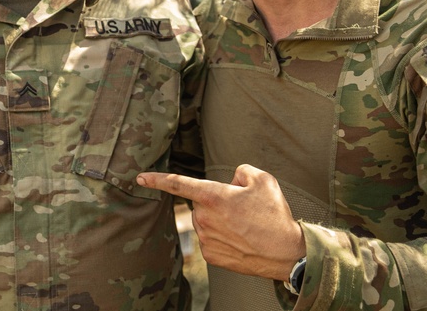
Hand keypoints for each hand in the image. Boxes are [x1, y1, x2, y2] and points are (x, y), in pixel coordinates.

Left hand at [138, 164, 304, 280]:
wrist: (287, 254)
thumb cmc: (274, 215)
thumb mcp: (262, 180)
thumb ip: (240, 170)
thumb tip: (230, 180)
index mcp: (213, 196)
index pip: (178, 184)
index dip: (157, 179)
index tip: (140, 177)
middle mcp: (204, 218)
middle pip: (201, 202)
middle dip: (216, 201)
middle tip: (242, 209)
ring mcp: (206, 239)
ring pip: (205, 221)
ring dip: (219, 220)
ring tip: (245, 225)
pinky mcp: (210, 256)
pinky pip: (210, 239)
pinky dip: (221, 237)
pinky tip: (240, 240)